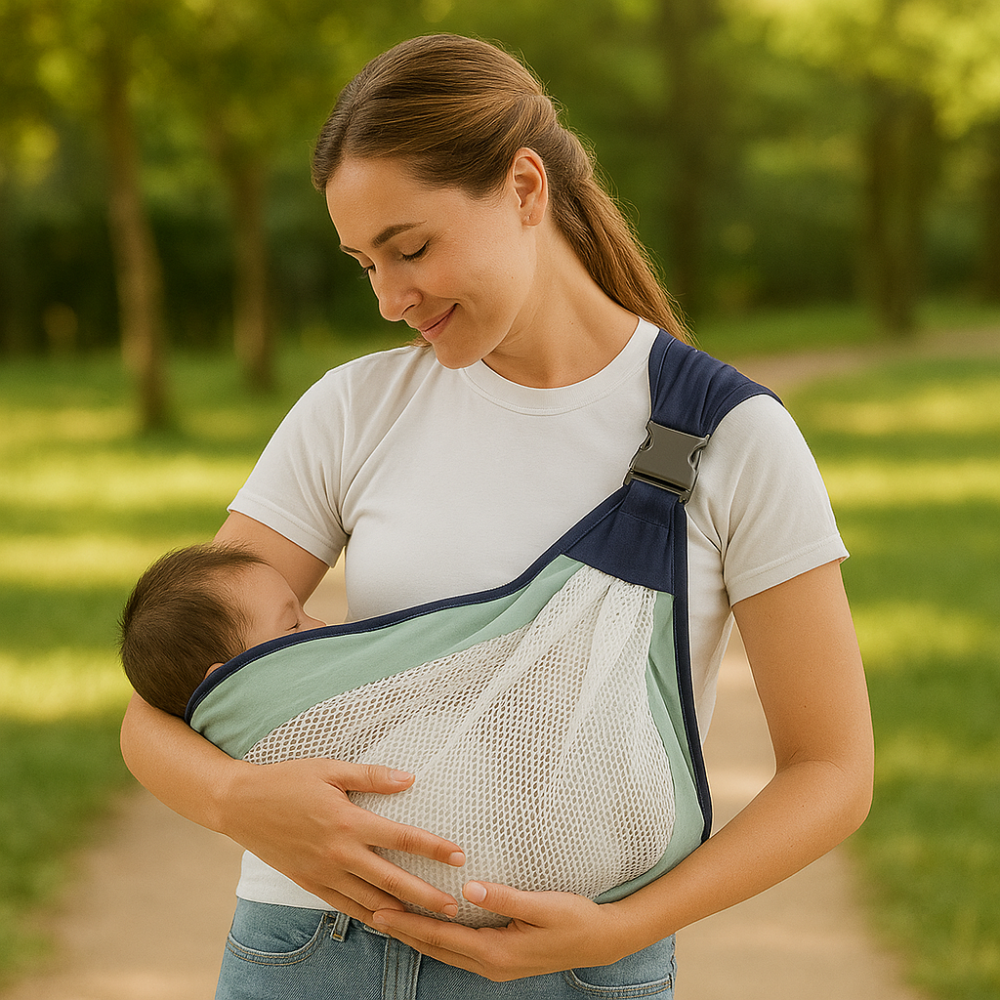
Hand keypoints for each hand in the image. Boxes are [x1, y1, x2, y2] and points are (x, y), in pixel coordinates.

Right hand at [220, 757, 466, 923]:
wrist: (240, 805)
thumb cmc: (288, 781)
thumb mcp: (330, 770)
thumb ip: (371, 777)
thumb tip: (409, 778)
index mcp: (347, 822)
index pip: (400, 838)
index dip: (432, 848)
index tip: (459, 856)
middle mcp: (338, 854)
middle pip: (391, 880)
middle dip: (425, 896)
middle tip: (454, 908)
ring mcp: (323, 874)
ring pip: (369, 902)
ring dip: (401, 914)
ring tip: (429, 924)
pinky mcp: (309, 884)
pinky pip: (345, 907)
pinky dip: (369, 917)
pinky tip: (388, 922)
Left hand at [371, 881, 627, 981]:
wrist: (601, 941)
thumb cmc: (575, 919)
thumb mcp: (544, 905)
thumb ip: (505, 898)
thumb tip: (468, 889)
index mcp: (496, 952)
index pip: (441, 937)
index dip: (409, 923)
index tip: (380, 910)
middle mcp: (491, 965)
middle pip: (436, 948)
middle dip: (403, 931)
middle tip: (371, 913)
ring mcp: (495, 966)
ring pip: (445, 951)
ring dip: (417, 936)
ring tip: (390, 919)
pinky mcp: (501, 959)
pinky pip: (458, 950)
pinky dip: (437, 939)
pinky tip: (428, 928)